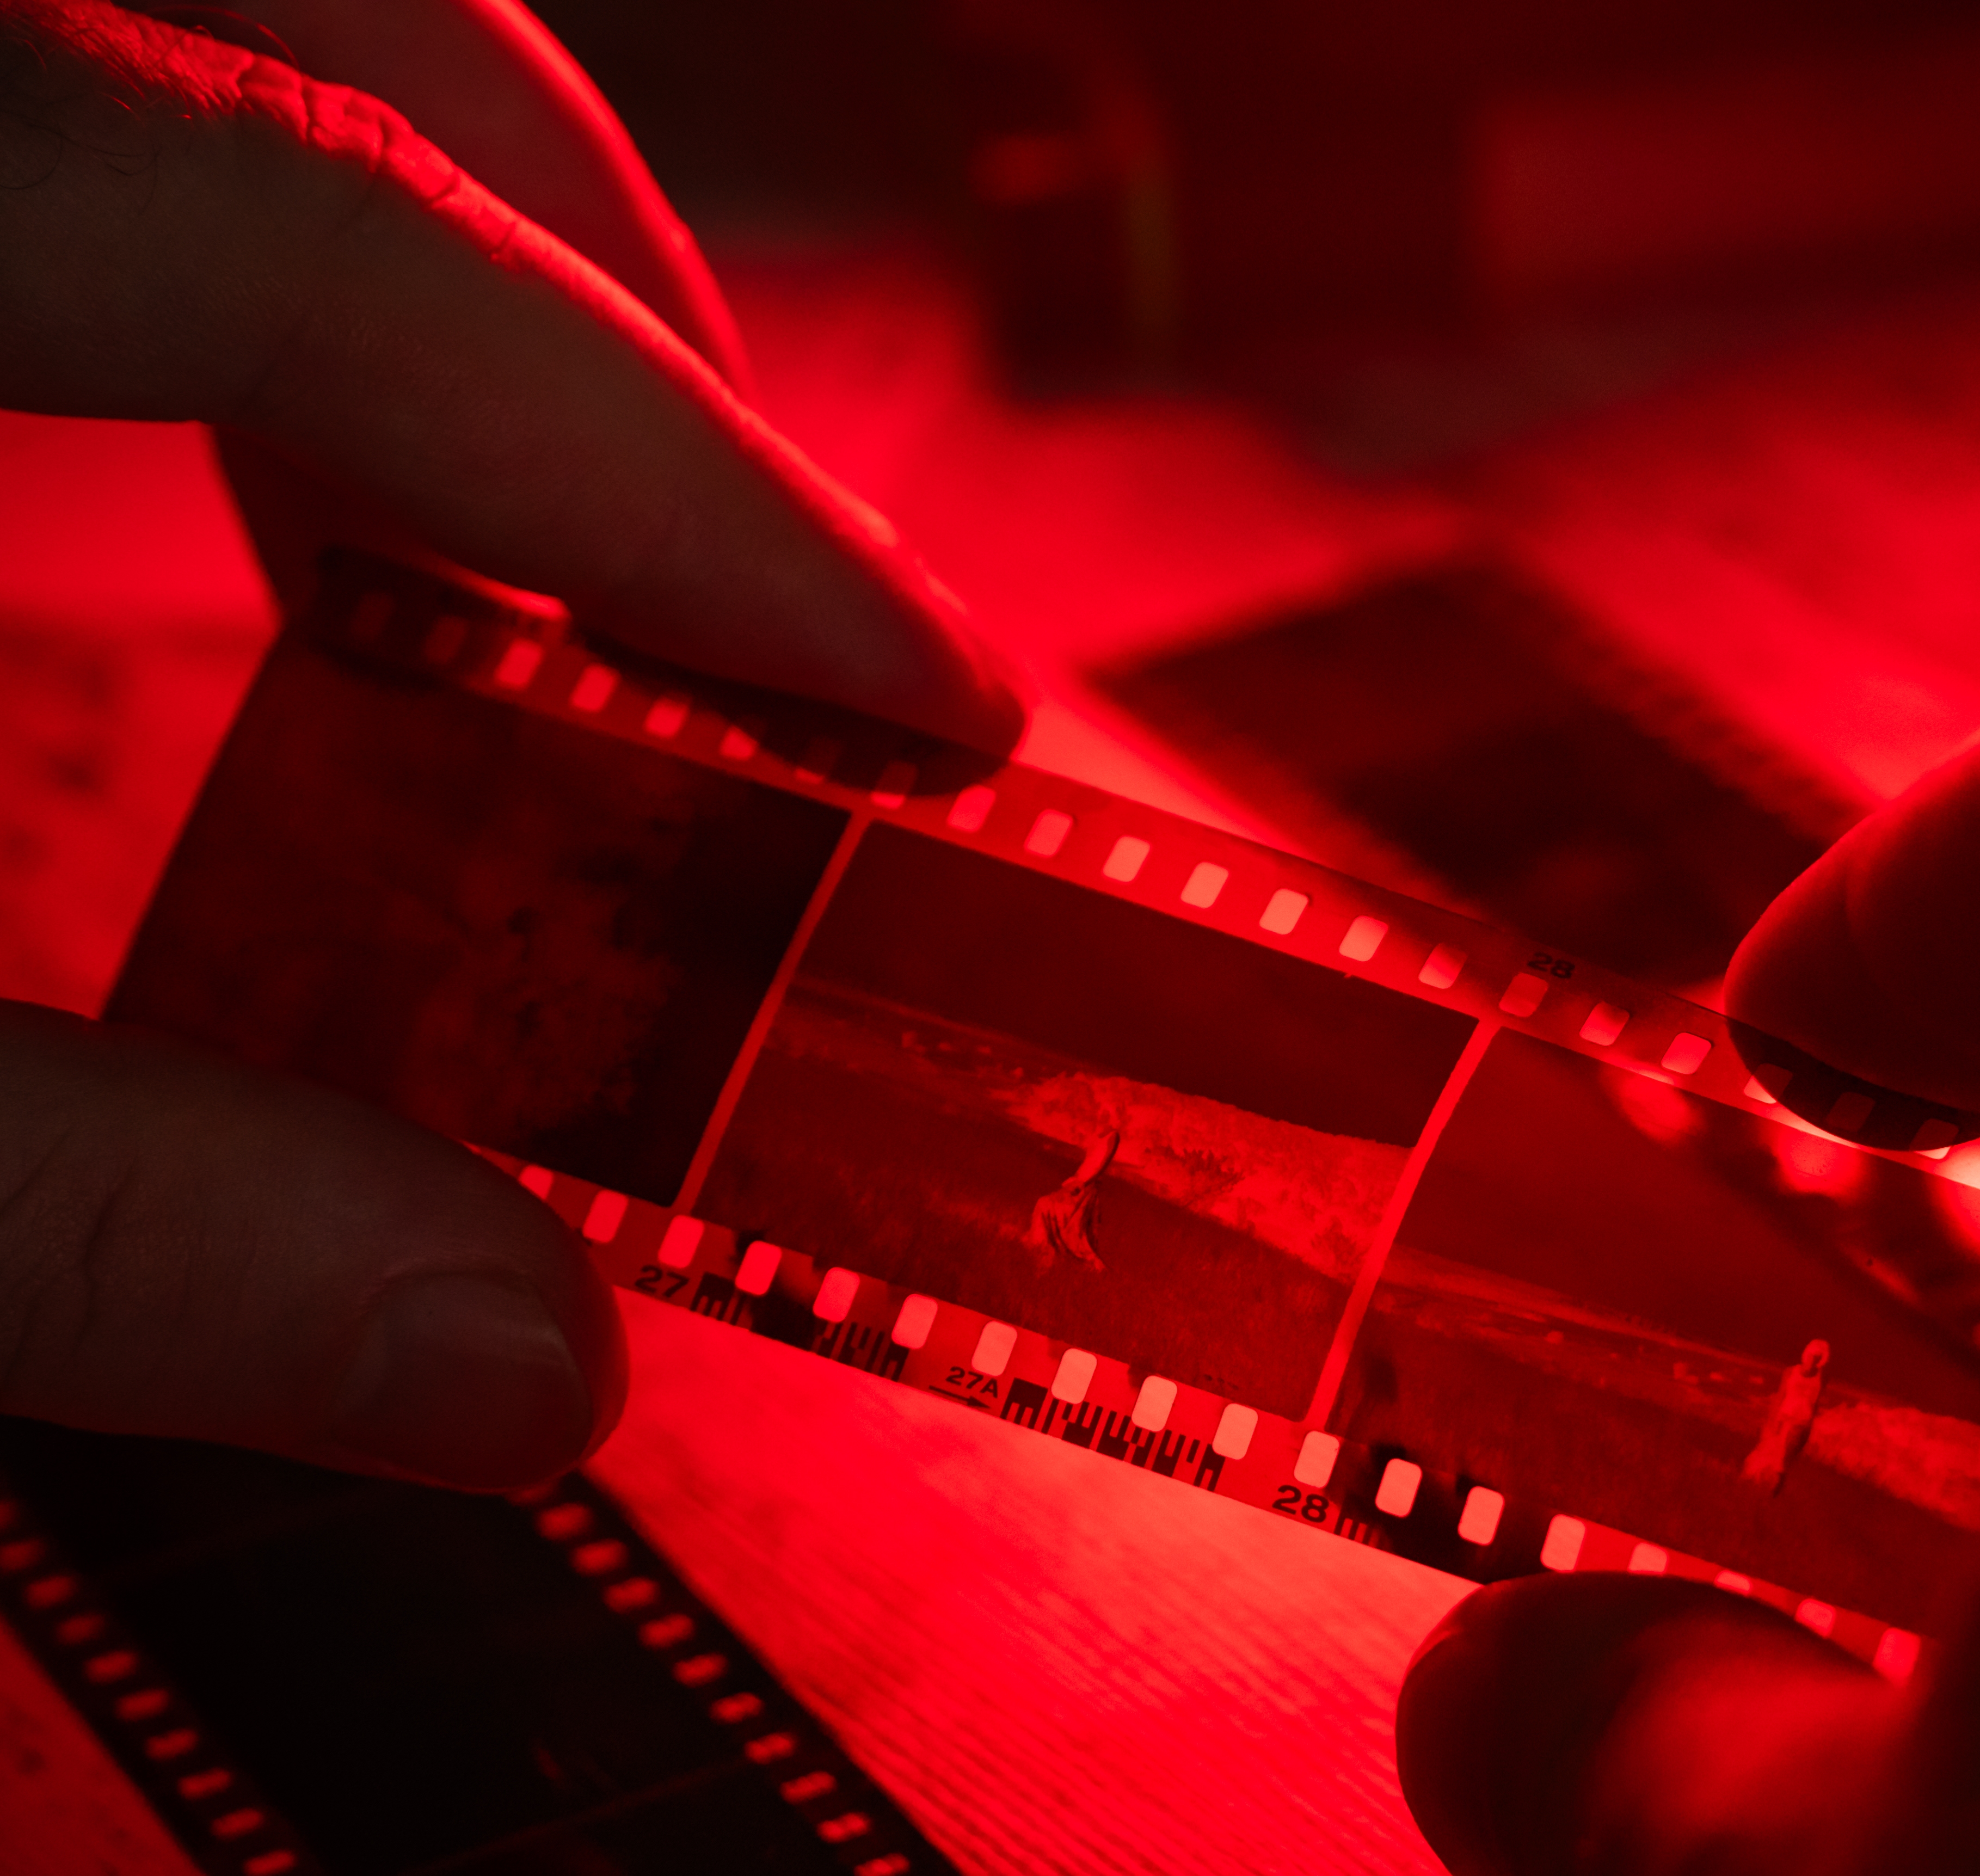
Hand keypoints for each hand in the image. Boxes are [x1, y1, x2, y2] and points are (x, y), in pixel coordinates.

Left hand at [0, 0, 1021, 1488]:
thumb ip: (81, 1209)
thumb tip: (512, 1364)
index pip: (332, 252)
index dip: (679, 487)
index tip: (930, 702)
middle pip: (345, 32)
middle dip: (630, 312)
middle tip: (790, 612)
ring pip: (241, 8)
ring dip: (456, 246)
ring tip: (572, 540)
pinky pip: (113, 75)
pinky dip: (255, 219)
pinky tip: (276, 460)